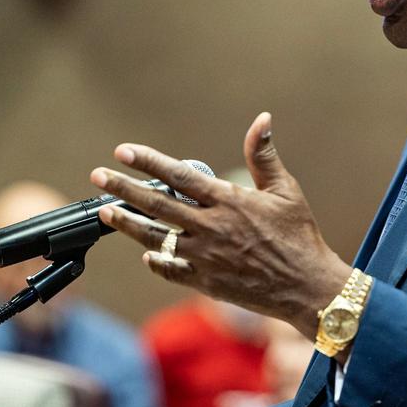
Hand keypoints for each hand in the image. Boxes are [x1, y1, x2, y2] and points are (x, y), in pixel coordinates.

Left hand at [91, 112, 351, 337]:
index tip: (123, 151)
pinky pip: (171, 270)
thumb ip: (264, 155)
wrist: (308, 288)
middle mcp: (211, 228)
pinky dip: (156, 261)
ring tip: (106, 212)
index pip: (178, 176)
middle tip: (98, 176)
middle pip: (157, 205)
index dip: (148, 161)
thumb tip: (262, 119)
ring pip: (156, 238)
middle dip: (123, 189)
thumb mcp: (286, 190)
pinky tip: (144, 253)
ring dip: (128, 224)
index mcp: (229, 201)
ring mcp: (205, 258)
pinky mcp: (206, 283)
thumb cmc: (299, 235)